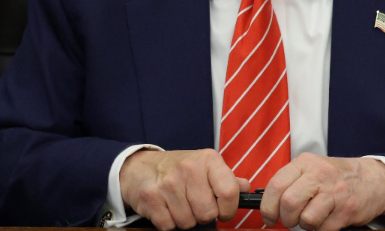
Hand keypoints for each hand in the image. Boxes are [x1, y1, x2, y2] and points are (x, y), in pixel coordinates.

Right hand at [118, 148, 243, 229]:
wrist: (138, 166)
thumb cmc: (178, 170)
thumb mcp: (204, 166)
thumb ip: (227, 179)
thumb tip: (246, 188)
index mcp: (207, 160)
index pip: (230, 192)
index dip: (228, 209)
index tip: (222, 211)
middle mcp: (187, 168)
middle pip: (208, 213)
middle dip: (203, 216)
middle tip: (194, 205)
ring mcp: (167, 183)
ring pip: (188, 222)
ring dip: (185, 220)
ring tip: (179, 205)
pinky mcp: (150, 197)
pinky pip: (169, 226)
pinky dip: (169, 223)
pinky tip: (166, 208)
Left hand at [260, 154, 384, 230]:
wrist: (373, 179)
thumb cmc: (335, 177)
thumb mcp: (311, 168)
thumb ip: (290, 182)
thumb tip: (268, 203)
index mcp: (304, 163)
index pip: (276, 185)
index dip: (267, 206)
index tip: (268, 217)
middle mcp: (319, 175)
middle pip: (289, 203)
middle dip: (286, 218)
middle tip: (290, 221)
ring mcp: (335, 193)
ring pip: (306, 219)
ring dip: (305, 226)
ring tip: (311, 219)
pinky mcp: (347, 210)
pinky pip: (324, 229)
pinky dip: (321, 229)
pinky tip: (326, 220)